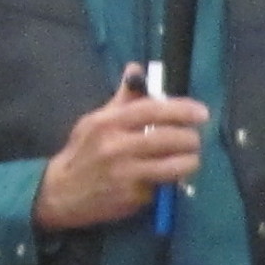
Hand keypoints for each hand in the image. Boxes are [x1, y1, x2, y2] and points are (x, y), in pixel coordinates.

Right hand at [34, 68, 208, 230]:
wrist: (62, 192)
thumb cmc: (85, 152)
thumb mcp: (97, 121)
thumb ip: (123, 98)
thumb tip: (136, 68)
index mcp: (109, 122)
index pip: (152, 110)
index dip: (181, 110)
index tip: (201, 112)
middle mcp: (116, 146)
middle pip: (166, 138)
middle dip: (189, 139)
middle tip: (196, 140)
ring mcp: (125, 173)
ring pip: (171, 165)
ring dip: (189, 162)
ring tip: (191, 160)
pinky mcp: (132, 196)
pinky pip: (160, 185)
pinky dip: (169, 182)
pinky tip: (167, 179)